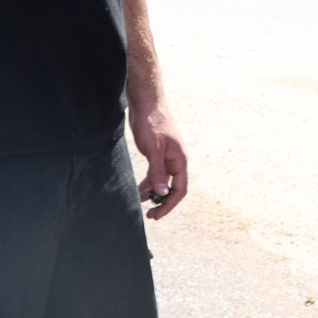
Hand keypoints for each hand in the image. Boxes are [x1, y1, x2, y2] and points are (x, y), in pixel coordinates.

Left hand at [129, 100, 189, 220]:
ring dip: (152, 193)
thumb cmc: (152, 123)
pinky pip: (155, 173)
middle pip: (172, 188)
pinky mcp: (156, 153)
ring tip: (139, 202)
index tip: (156, 215)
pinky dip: (148, 182)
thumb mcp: (153, 149)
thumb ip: (157, 171)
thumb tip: (161, 193)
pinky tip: (138, 187)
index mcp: (179, 160)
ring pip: (162, 181)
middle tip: (149, 215)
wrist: (146, 103)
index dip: (169, 204)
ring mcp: (166, 157)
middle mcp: (175, 160)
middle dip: (161, 202)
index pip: (179, 189)